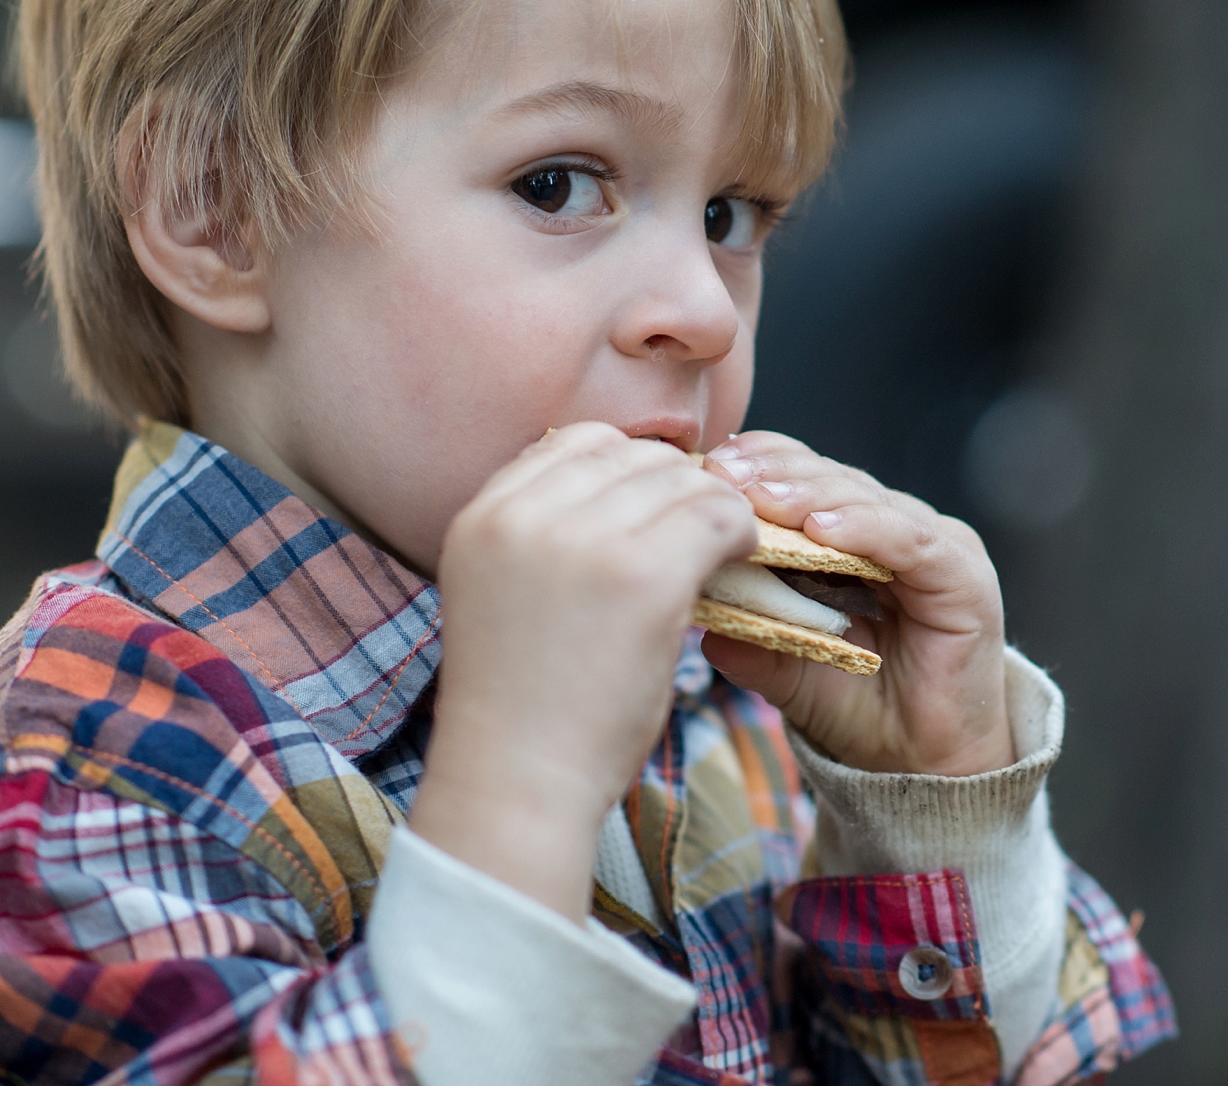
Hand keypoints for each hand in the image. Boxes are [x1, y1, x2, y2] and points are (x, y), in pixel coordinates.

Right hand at [410, 423, 755, 921]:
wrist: (517, 784)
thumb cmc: (520, 707)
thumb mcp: (501, 596)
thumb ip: (541, 538)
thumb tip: (620, 495)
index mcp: (483, 516)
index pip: (574, 442)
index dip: (628, 468)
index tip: (655, 507)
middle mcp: (525, 515)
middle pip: (632, 455)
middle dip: (677, 484)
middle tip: (704, 524)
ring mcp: (584, 541)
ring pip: (680, 479)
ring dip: (713, 505)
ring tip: (727, 543)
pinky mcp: (643, 575)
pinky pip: (716, 516)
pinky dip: (740, 529)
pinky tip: (744, 556)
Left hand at [700, 432, 1013, 777]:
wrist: (928, 768)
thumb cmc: (864, 710)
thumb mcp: (793, 673)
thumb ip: (756, 645)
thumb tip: (702, 624)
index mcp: (854, 537)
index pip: (804, 480)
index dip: (757, 466)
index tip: (706, 468)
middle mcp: (895, 530)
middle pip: (830, 480)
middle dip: (774, 472)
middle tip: (722, 471)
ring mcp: (932, 546)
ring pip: (866, 499)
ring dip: (811, 494)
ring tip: (764, 496)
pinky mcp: (962, 572)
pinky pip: (909, 539)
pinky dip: (865, 528)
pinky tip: (822, 527)